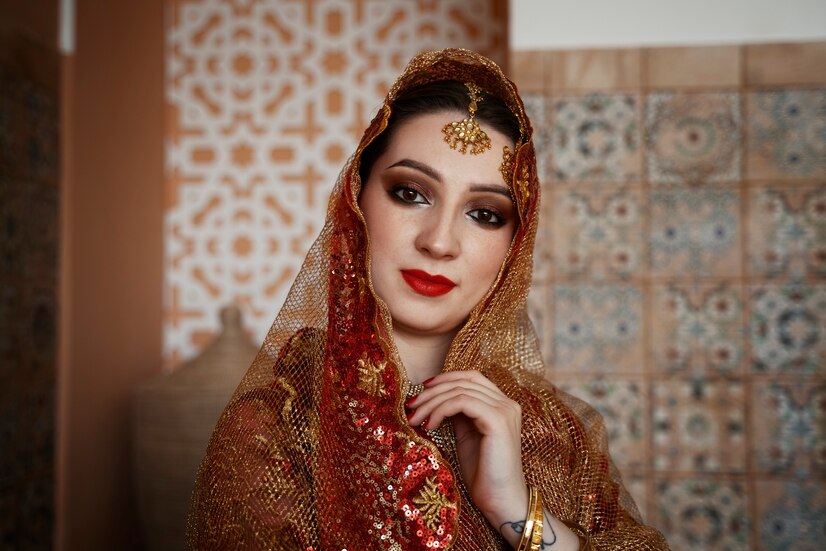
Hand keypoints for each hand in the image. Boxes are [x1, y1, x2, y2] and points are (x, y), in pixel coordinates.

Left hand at [405, 370, 527, 523]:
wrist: (500, 501)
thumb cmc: (483, 473)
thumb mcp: (467, 436)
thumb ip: (459, 415)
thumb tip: (437, 398)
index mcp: (502, 405)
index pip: (472, 377)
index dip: (446, 378)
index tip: (422, 389)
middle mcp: (507, 403)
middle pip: (463, 381)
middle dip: (432, 391)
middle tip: (411, 405)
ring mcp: (504, 410)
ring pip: (460, 391)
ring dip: (432, 401)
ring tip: (415, 417)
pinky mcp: (497, 420)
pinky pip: (462, 402)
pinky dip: (441, 410)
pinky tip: (430, 425)